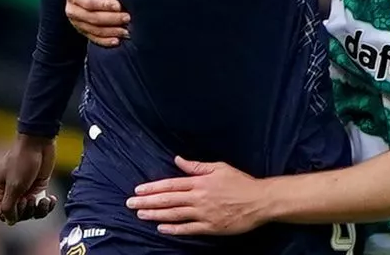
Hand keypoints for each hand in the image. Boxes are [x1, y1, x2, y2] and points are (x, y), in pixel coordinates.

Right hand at [0, 135, 57, 224]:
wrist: (39, 142)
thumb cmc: (23, 161)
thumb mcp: (14, 186)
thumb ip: (9, 206)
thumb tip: (9, 221)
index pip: (4, 213)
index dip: (14, 214)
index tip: (21, 203)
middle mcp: (10, 192)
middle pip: (18, 214)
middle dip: (27, 211)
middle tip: (30, 199)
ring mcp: (25, 190)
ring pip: (31, 211)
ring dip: (38, 210)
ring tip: (44, 200)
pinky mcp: (37, 186)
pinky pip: (40, 204)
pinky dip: (47, 205)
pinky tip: (52, 199)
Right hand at [64, 0, 130, 45]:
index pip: (88, 2)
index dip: (103, 4)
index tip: (119, 4)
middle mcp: (72, 10)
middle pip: (92, 18)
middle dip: (111, 19)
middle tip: (128, 17)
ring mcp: (77, 22)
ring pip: (94, 30)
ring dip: (111, 31)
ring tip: (127, 30)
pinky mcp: (82, 30)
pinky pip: (93, 38)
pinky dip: (105, 41)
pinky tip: (117, 41)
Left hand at [126, 156, 267, 235]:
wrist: (260, 201)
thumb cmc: (241, 182)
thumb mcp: (220, 167)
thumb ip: (197, 166)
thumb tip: (178, 160)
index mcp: (200, 182)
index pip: (171, 185)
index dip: (153, 188)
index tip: (138, 190)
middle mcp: (199, 198)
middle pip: (168, 201)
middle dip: (147, 202)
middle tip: (130, 203)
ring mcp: (204, 214)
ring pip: (175, 215)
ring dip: (156, 215)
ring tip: (140, 214)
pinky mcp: (210, 227)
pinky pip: (188, 229)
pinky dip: (174, 229)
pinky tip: (161, 228)